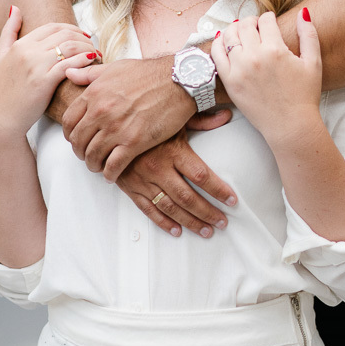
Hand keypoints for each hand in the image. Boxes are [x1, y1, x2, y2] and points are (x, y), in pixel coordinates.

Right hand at [0, 6, 98, 136]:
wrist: (1, 119)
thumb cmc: (3, 90)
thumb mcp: (0, 56)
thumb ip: (9, 31)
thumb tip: (15, 8)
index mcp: (20, 44)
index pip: (53, 26)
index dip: (72, 29)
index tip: (83, 36)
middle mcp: (27, 52)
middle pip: (64, 34)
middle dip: (83, 38)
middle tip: (93, 45)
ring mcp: (36, 66)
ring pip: (70, 46)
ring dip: (87, 48)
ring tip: (96, 55)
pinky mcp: (44, 82)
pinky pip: (70, 64)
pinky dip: (84, 60)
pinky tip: (92, 62)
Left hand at [61, 56, 196, 179]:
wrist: (178, 80)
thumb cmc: (149, 73)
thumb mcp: (115, 68)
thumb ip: (90, 74)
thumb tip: (68, 74)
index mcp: (95, 93)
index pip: (68, 121)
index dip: (69, 134)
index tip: (77, 139)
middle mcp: (101, 112)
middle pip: (78, 141)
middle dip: (80, 152)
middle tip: (87, 155)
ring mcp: (117, 128)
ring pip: (93, 156)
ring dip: (93, 164)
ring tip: (99, 166)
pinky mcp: (135, 142)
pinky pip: (113, 166)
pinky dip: (109, 174)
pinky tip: (112, 175)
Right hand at [116, 129, 236, 236]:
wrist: (112, 124)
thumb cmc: (148, 119)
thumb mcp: (175, 117)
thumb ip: (202, 120)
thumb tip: (226, 115)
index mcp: (173, 151)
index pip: (201, 176)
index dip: (219, 190)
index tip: (232, 200)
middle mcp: (158, 168)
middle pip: (188, 197)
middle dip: (208, 212)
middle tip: (222, 222)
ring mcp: (143, 180)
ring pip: (170, 208)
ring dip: (190, 222)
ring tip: (206, 231)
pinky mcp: (130, 188)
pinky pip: (149, 210)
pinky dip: (163, 223)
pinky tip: (177, 230)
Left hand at [211, 10, 321, 145]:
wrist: (291, 125)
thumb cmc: (304, 95)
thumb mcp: (313, 62)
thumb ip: (309, 34)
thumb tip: (304, 12)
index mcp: (275, 50)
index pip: (265, 21)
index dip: (268, 17)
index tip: (270, 21)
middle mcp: (255, 57)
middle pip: (245, 25)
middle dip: (251, 21)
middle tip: (255, 25)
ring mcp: (239, 69)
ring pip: (229, 36)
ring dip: (235, 29)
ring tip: (241, 31)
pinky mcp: (229, 81)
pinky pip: (217, 54)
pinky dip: (218, 43)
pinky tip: (224, 40)